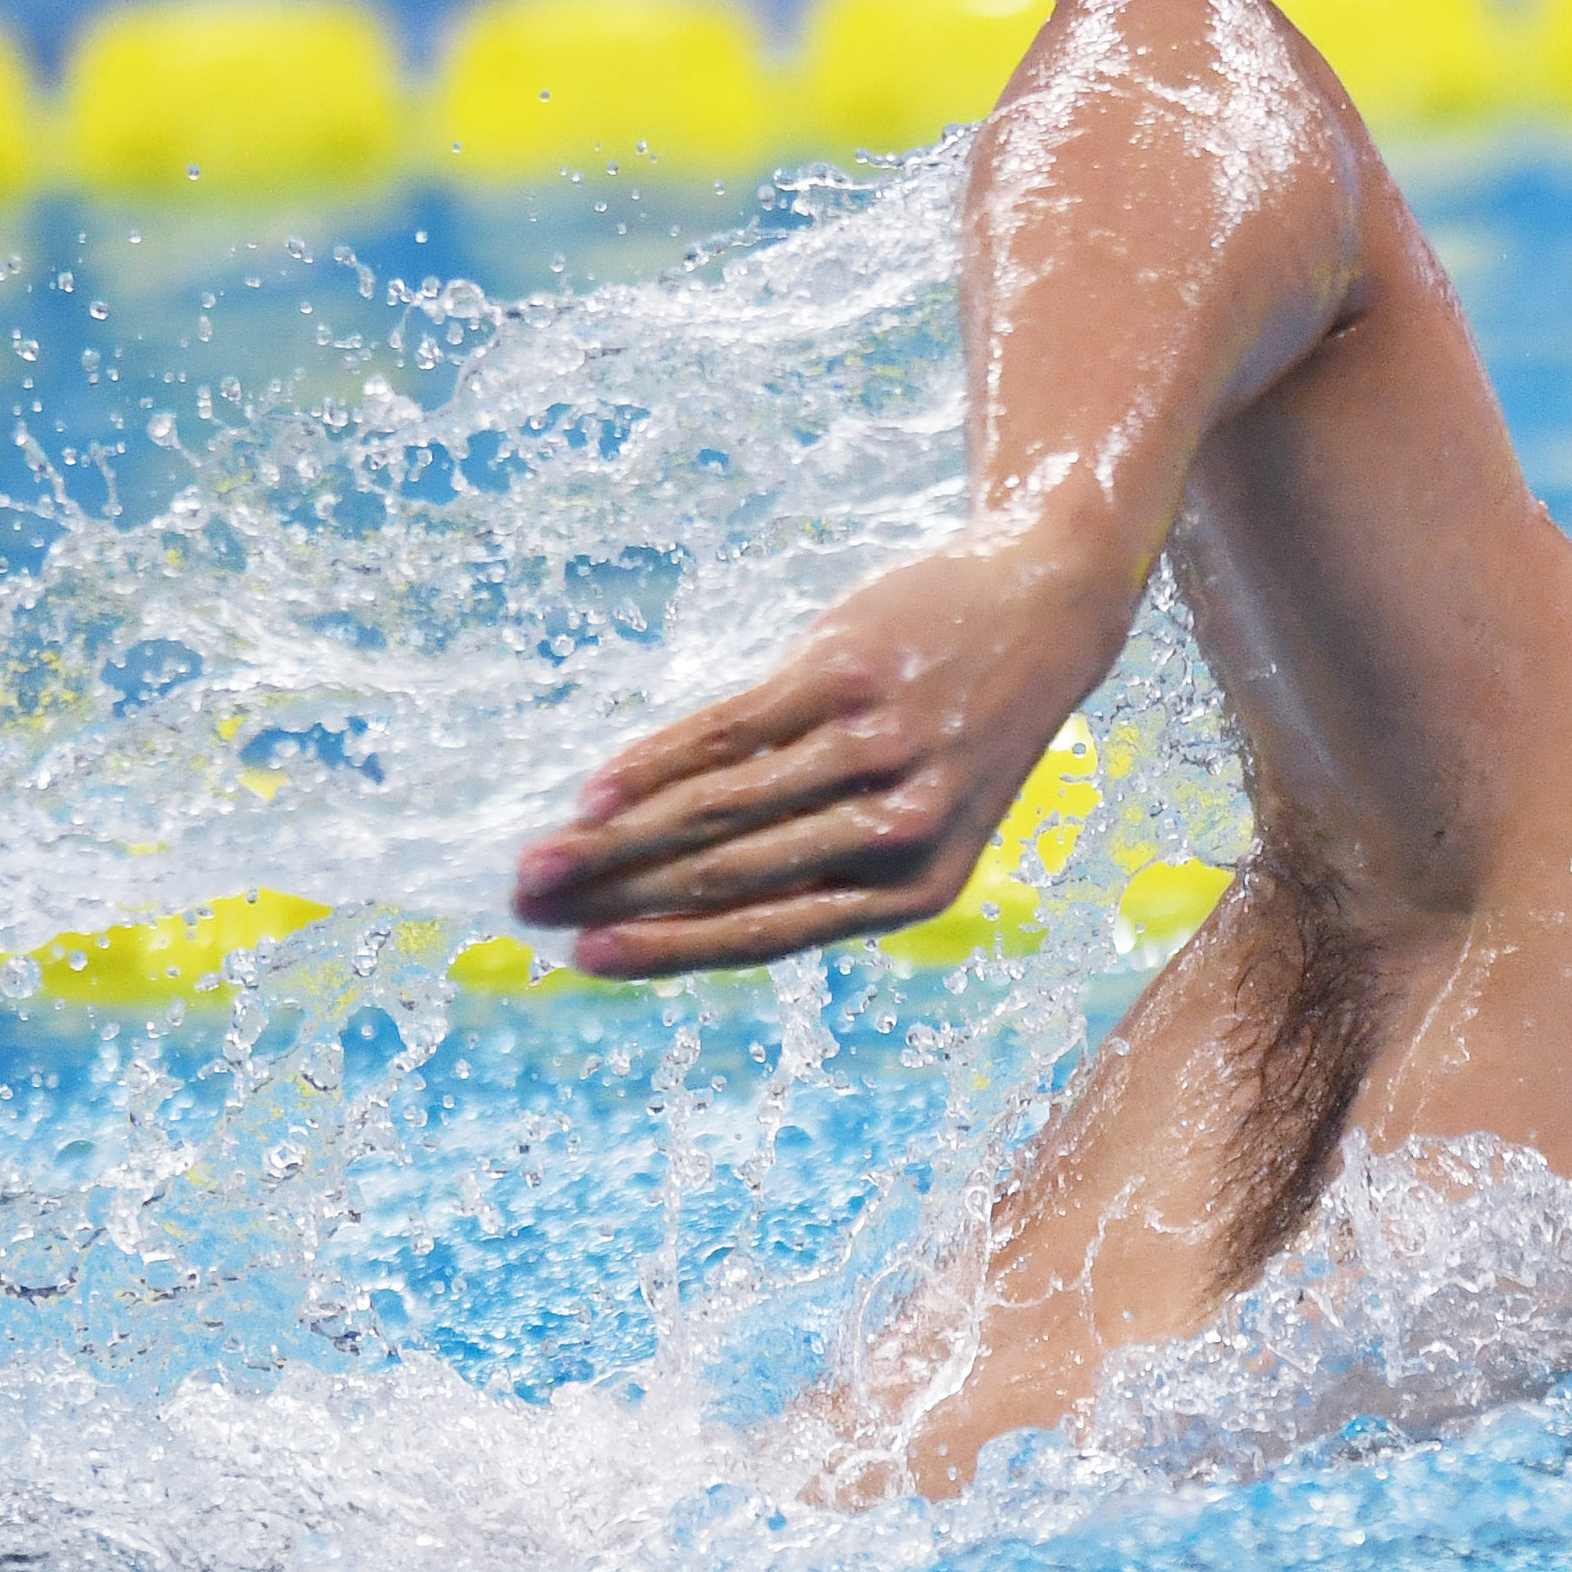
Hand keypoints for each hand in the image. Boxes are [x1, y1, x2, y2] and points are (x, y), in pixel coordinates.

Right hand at [511, 544, 1130, 976]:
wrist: (1045, 611)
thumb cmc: (956, 730)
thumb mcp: (914, 812)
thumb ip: (820, 855)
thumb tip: (676, 896)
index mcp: (918, 889)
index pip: (770, 932)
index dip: (668, 950)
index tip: (583, 960)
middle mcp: (900, 828)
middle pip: (727, 874)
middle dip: (616, 899)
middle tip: (527, 909)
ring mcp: (875, 750)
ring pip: (718, 810)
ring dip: (614, 841)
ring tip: (539, 860)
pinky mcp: (847, 678)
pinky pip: (730, 732)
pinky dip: (654, 764)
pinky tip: (595, 791)